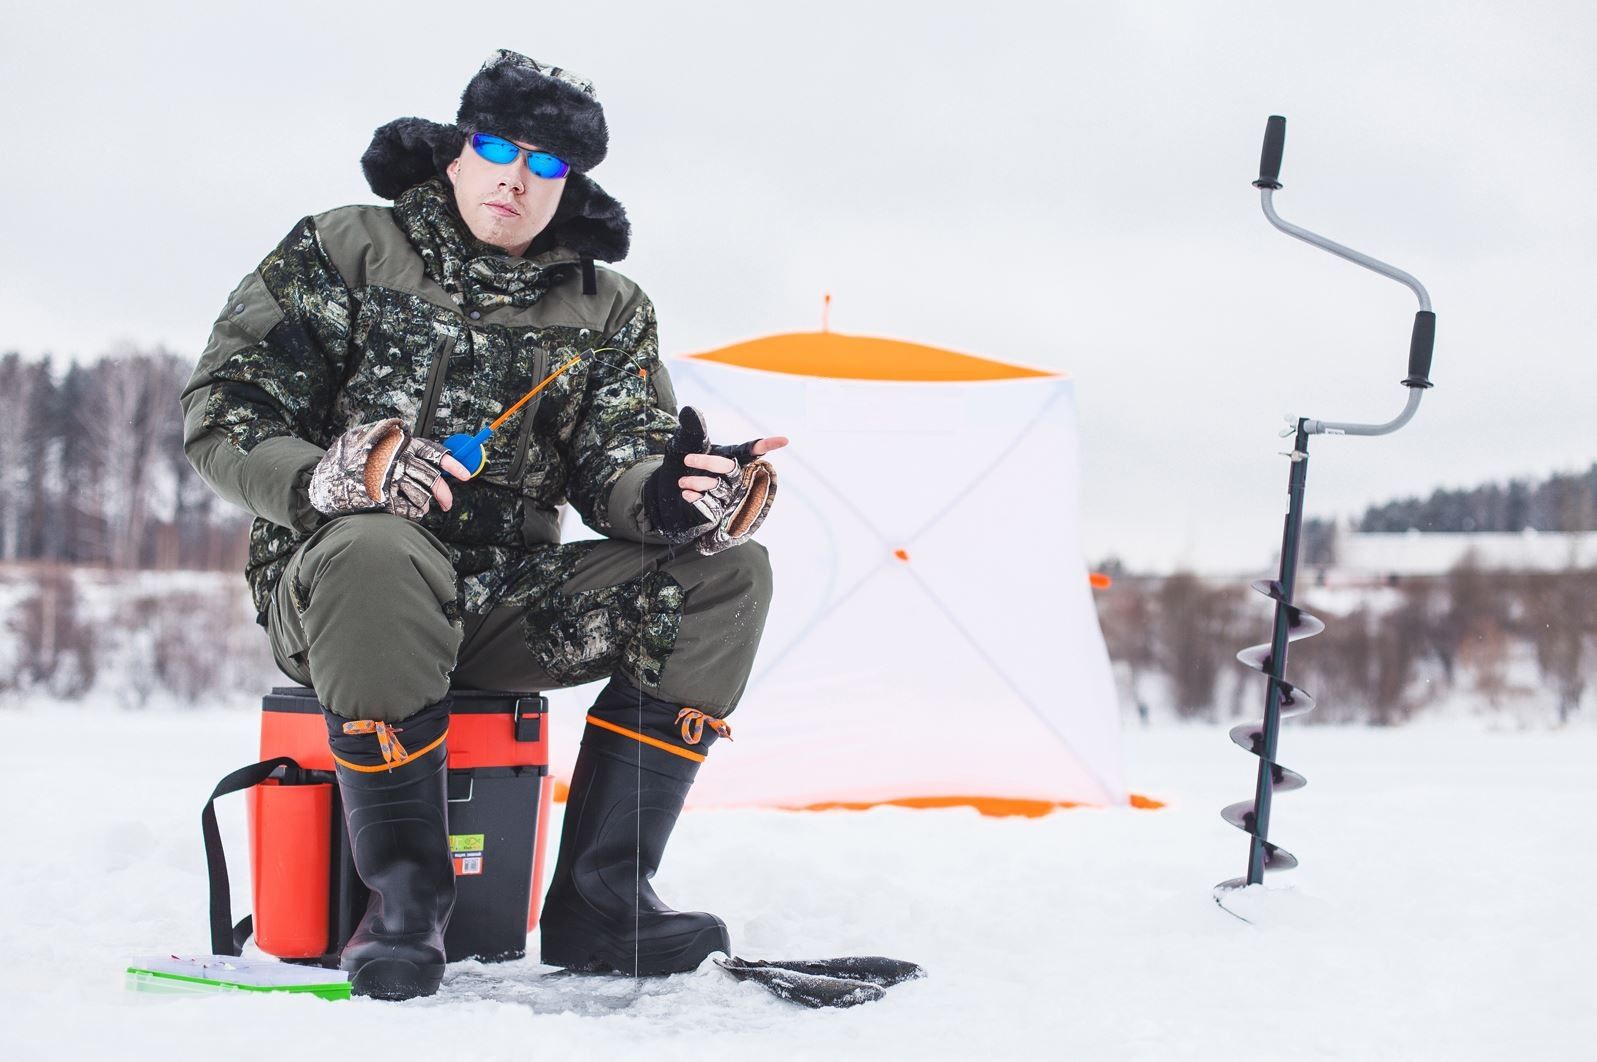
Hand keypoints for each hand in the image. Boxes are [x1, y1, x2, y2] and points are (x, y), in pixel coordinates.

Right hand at [309, 418, 471, 519]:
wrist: (322, 478)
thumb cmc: (352, 459)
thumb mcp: (374, 439)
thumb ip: (400, 445)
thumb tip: (434, 460)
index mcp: (398, 444)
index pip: (433, 452)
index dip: (452, 464)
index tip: (465, 476)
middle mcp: (395, 460)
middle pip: (432, 478)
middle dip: (443, 494)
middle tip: (447, 503)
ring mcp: (388, 480)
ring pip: (422, 496)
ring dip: (424, 505)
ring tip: (420, 507)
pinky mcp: (381, 499)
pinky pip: (408, 510)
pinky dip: (412, 514)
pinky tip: (407, 511)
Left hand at [643, 406, 788, 541]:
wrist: (665, 488)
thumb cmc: (681, 461)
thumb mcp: (684, 442)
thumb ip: (692, 428)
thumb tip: (690, 410)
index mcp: (730, 455)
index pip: (751, 450)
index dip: (767, 445)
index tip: (785, 440)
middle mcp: (733, 476)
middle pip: (730, 469)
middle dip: (709, 463)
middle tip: (687, 458)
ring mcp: (726, 495)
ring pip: (719, 488)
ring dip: (699, 482)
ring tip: (681, 481)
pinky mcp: (716, 511)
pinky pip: (711, 506)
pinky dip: (698, 499)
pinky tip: (686, 494)